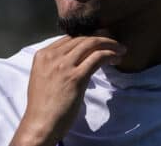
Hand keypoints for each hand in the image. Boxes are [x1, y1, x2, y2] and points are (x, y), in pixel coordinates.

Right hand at [9, 36, 126, 145]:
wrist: (40, 124)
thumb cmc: (43, 106)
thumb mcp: (43, 77)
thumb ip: (55, 64)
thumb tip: (75, 58)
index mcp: (42, 55)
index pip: (69, 38)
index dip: (87, 37)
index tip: (100, 39)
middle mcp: (52, 56)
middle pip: (81, 38)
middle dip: (101, 37)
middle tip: (114, 42)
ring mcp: (63, 66)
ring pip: (91, 44)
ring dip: (109, 44)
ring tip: (120, 49)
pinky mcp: (75, 77)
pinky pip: (97, 57)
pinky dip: (110, 54)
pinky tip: (116, 58)